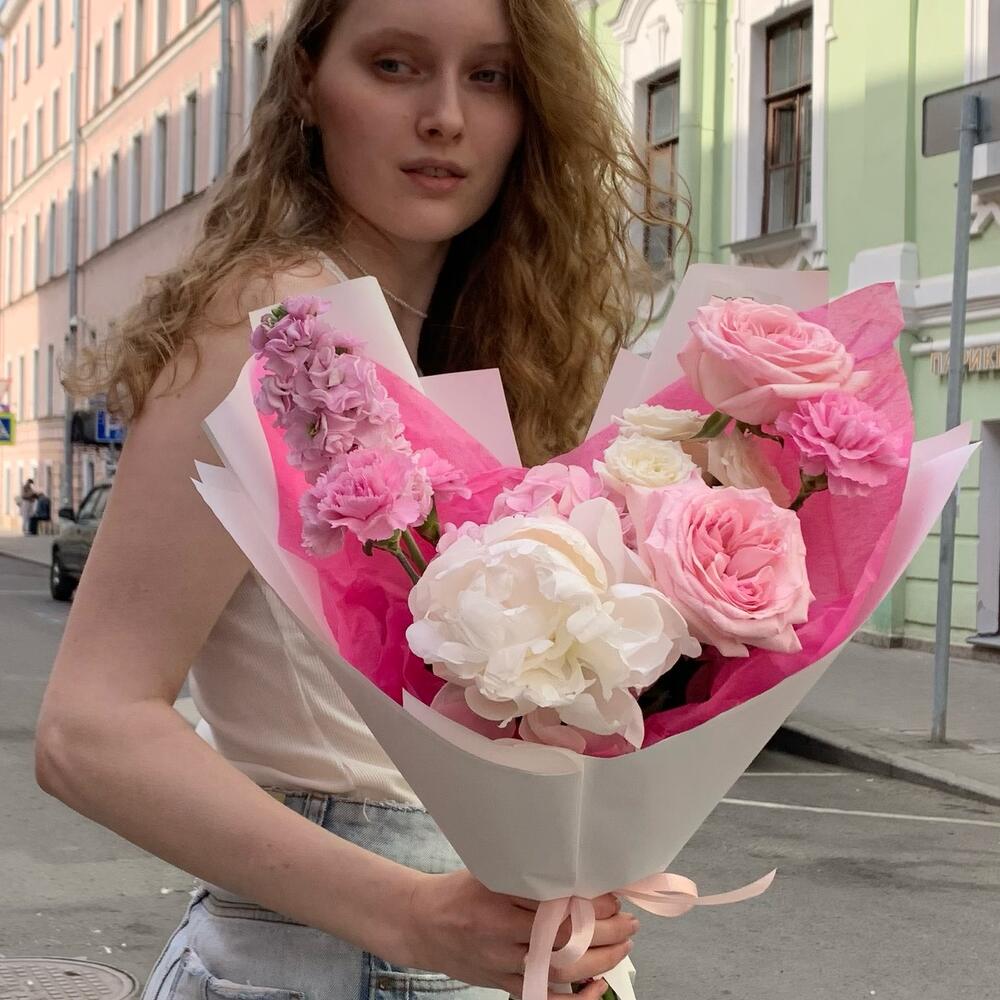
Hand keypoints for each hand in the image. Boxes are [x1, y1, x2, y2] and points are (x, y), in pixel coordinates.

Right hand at [400, 869, 636, 998]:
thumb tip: (577, 873)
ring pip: (559, 972)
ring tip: (623, 946)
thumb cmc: (460, 891)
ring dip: (599, 962)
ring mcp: (503, 965)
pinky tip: (597, 988)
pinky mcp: (503, 984)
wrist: (421, 923)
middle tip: (629, 922)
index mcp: (498, 900)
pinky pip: (543, 999)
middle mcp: (501, 935)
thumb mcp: (489, 870)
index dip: (590, 904)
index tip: (613, 896)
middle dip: (605, 933)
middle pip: (563, 941)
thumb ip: (527, 874)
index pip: (554, 904)